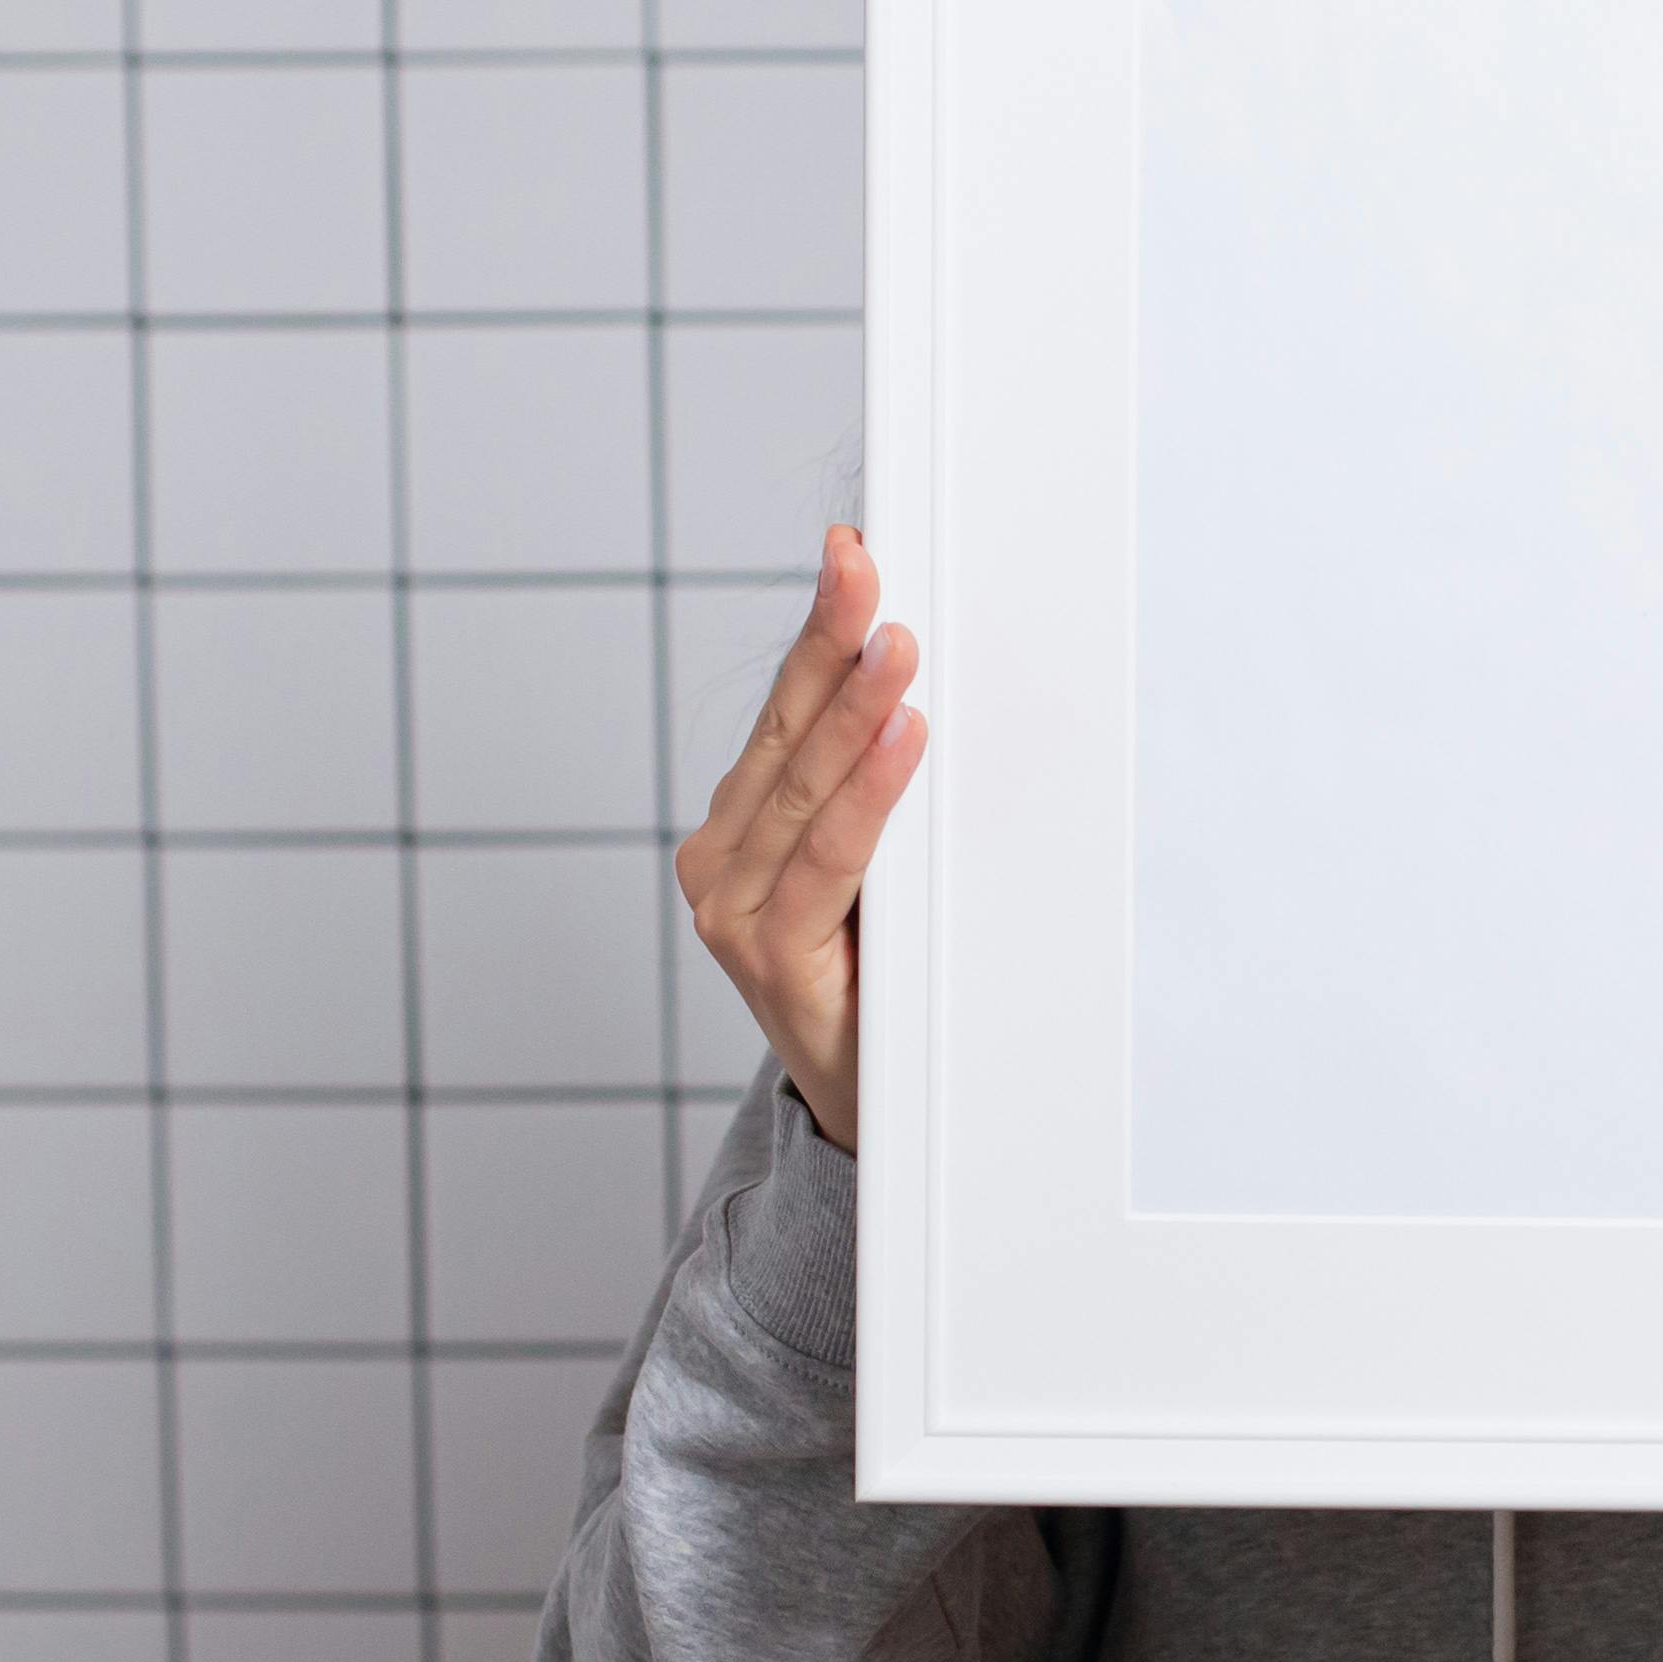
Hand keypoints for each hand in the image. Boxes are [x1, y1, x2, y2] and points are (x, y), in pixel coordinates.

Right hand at [681, 525, 923, 1150]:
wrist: (868, 1109)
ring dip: (855, 706)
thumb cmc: (876, 979)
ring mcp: (733, 906)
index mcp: (741, 825)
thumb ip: (880, 797)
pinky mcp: (766, 951)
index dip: (819, 628)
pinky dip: (869, 792)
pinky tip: (901, 737)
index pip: (787, 709)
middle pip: (787, 730)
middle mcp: (721, 858)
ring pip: (805, 786)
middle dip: (831, 638)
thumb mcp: (876, 874)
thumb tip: (942, 688)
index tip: (854, 552)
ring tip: (897, 641)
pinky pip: (830, 854)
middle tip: (867, 566)